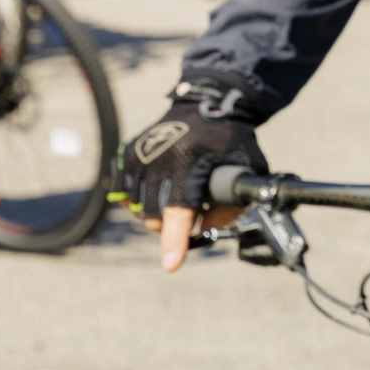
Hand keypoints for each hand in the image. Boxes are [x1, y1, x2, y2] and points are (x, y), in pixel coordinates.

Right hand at [120, 80, 267, 273]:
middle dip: (170, 226)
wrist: (205, 105)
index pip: (180, 209)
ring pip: (136, 209)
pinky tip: (160, 187)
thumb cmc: (230, 142)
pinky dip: (141, 199)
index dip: (176, 240)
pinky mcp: (126, 154)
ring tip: (178, 194)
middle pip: (153, 218)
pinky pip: (124, 194)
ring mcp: (140, 155)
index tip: (171, 265)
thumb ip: (231, 205)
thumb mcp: (245, 169)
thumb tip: (206, 233)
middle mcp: (159, 158)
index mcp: (191, 161)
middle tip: (190, 213)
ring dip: (155, 213)